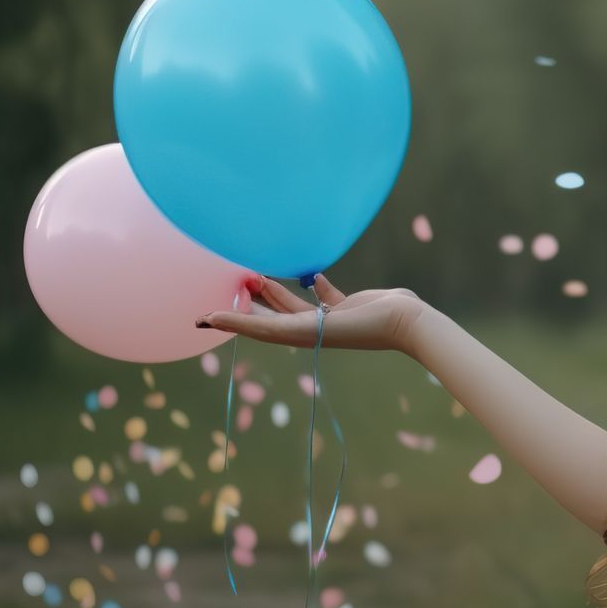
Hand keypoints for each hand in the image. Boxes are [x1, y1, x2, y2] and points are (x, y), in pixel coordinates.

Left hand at [197, 273, 424, 353]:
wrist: (404, 321)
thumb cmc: (361, 326)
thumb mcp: (310, 325)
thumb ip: (272, 320)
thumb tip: (233, 320)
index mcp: (298, 335)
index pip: (255, 328)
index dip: (229, 322)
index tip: (202, 318)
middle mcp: (309, 328)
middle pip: (270, 314)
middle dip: (249, 300)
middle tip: (229, 281)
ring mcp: (328, 318)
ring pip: (292, 303)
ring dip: (273, 290)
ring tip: (255, 272)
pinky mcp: (346, 305)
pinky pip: (323, 295)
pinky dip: (313, 285)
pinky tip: (309, 274)